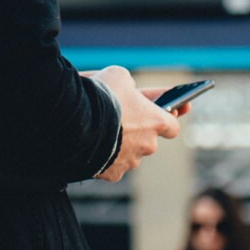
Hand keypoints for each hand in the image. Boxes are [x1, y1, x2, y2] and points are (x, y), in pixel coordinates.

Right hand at [86, 66, 180, 182]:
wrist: (77, 122)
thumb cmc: (102, 96)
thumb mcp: (118, 76)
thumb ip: (128, 84)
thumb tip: (127, 88)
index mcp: (156, 122)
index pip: (172, 126)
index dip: (165, 120)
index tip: (160, 116)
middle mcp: (148, 145)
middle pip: (148, 141)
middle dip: (136, 133)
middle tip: (119, 121)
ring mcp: (131, 161)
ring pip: (130, 154)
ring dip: (121, 145)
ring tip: (101, 133)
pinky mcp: (113, 173)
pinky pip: (112, 166)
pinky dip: (105, 158)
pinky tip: (93, 147)